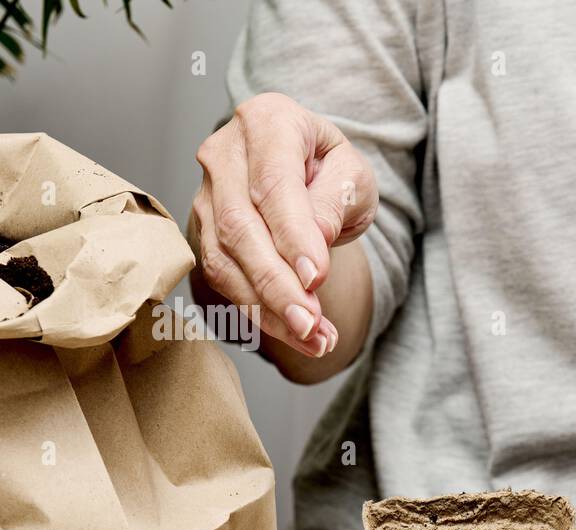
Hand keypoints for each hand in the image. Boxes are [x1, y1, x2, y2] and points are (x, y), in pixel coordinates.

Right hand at [190, 92, 376, 356]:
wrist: (306, 170)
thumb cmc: (331, 168)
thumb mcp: (352, 174)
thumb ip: (335, 199)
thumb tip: (313, 244)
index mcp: (267, 122)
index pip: (273, 184)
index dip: (292, 236)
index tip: (316, 279)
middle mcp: (224, 153)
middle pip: (240, 227)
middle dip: (276, 285)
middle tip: (311, 326)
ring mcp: (207, 192)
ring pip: (226, 259)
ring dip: (268, 308)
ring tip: (313, 340)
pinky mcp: (203, 230)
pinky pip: (224, 278)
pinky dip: (260, 312)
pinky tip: (297, 335)